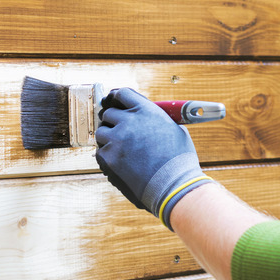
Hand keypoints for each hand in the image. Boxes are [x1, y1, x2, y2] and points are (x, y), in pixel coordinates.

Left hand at [95, 88, 212, 229]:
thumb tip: (147, 118)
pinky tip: (121, 163)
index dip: (116, 98)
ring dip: (108, 139)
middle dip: (113, 122)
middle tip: (119, 132)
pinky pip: (100, 152)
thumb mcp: (175, 130)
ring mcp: (116, 139)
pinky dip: (108, 156)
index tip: (113, 102)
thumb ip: (156, 120)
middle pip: (108, 113)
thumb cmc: (179, 161)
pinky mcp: (109, 157)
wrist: (174, 185)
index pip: (122, 94)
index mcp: (146, 110)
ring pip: (101, 132)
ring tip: (122, 150)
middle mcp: (129, 121)